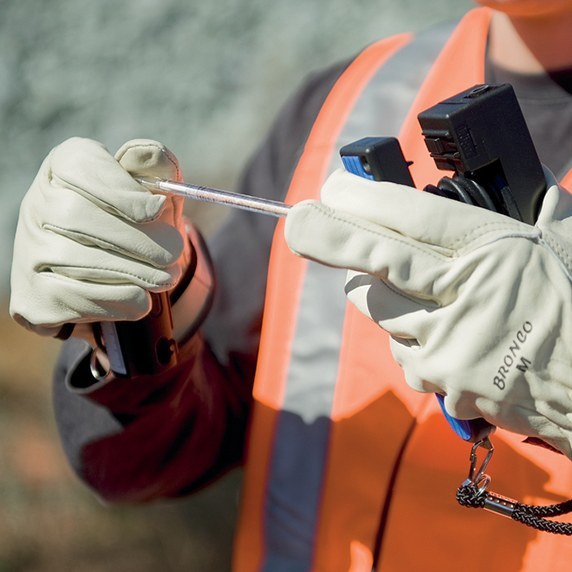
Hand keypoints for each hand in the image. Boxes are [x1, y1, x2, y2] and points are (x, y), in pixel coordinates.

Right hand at [10, 138, 190, 336]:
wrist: (111, 277)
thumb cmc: (137, 224)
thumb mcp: (153, 194)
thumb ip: (156, 172)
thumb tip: (151, 155)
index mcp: (64, 168)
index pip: (80, 166)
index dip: (120, 190)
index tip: (158, 209)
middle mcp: (37, 205)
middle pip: (76, 216)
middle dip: (136, 239)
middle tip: (175, 252)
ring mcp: (30, 251)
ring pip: (78, 260)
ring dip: (134, 272)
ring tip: (167, 278)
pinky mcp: (33, 296)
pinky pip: (76, 297)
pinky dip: (118, 299)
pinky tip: (142, 298)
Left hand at [285, 169, 571, 456]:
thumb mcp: (563, 243)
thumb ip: (522, 214)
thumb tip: (488, 192)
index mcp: (495, 251)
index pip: (414, 217)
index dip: (366, 199)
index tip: (334, 187)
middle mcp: (463, 297)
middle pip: (375, 261)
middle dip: (327, 236)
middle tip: (295, 220)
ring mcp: (447, 346)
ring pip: (379, 308)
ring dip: (378, 291)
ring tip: (410, 287)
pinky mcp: (440, 384)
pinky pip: (401, 351)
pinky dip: (409, 337)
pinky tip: (444, 335)